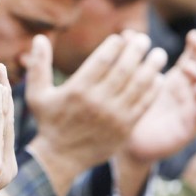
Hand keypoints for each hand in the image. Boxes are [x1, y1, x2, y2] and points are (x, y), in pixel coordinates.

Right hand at [25, 30, 166, 195]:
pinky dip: (153, 89)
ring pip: (139, 85)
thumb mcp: (37, 94)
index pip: (103, 59)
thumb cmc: (49, 121)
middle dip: (136, 50)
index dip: (115, 45)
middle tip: (143, 39)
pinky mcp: (125, 128)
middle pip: (124, 68)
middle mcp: (97, 101)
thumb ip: (38, 65)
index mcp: (77, 90)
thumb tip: (39, 38)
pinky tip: (157, 77)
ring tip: (158, 54)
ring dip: (151, 66)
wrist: (61, 158)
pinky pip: (144, 104)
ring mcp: (114, 116)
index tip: (120, 37)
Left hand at [127, 29, 195, 161]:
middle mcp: (187, 93)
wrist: (129, 145)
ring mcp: (191, 110)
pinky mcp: (191, 128)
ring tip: (190, 66)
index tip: (194, 34)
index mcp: (176, 81)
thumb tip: (126, 32)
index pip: (192, 59)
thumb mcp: (133, 82)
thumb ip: (132, 58)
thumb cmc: (132, 111)